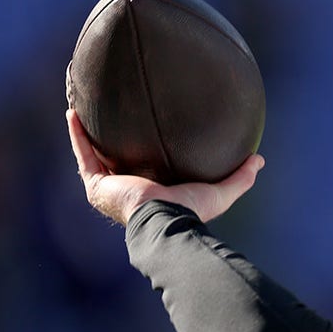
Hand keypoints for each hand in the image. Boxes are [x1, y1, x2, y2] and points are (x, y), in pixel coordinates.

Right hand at [66, 109, 263, 225]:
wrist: (165, 222)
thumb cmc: (191, 212)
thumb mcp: (221, 192)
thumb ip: (240, 178)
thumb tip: (259, 159)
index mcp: (154, 192)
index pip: (147, 169)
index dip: (145, 152)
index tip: (149, 132)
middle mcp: (128, 191)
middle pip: (118, 160)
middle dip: (113, 141)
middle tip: (114, 117)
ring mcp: (110, 188)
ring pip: (94, 155)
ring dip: (87, 134)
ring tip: (84, 109)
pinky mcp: (97, 184)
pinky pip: (83, 154)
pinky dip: (77, 134)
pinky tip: (73, 113)